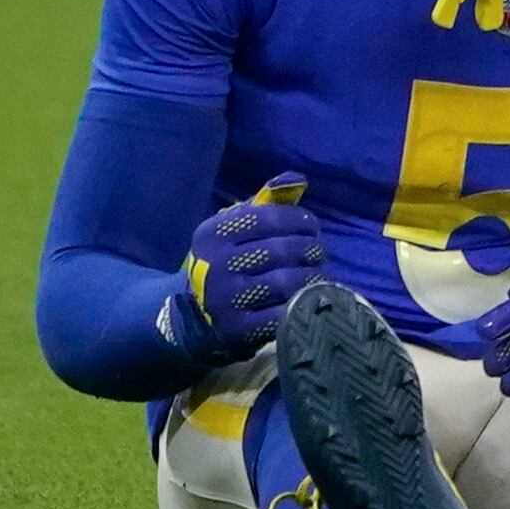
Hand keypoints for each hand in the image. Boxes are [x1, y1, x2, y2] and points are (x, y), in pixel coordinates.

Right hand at [157, 174, 318, 365]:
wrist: (192, 315)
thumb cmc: (224, 261)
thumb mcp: (233, 229)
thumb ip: (266, 203)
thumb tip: (297, 179)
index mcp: (213, 234)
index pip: (270, 218)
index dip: (300, 220)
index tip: (312, 228)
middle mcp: (214, 265)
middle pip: (283, 250)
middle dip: (311, 249)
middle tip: (317, 253)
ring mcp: (225, 299)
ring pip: (287, 281)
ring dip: (311, 276)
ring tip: (316, 274)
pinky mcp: (236, 329)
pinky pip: (282, 313)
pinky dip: (301, 304)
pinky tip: (306, 298)